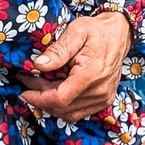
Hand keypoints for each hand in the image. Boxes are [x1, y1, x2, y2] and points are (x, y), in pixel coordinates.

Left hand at [18, 12, 132, 119]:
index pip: (60, 98)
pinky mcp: (104, 100)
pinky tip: (55, 91)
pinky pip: (79, 112)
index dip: (38, 98)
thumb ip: (58, 50)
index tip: (24, 91)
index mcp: (92, 74)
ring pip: (69, 113)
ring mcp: (104, 98)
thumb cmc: (97, 30)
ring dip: (51, 104)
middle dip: (41, 98)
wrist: (120, 33)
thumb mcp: (76, 31)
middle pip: (62, 107)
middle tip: (28, 82)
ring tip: (40, 87)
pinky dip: (63, 106)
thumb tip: (38, 65)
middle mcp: (100, 91)